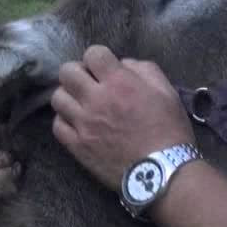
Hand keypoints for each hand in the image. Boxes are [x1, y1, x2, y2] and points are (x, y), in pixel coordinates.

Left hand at [51, 45, 195, 190]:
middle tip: (90, 83)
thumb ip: (144, 70)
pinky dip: (65, 121)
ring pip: (57, 98)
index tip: (105, 67)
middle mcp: (95, 99)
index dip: (98, 57)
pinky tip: (78, 124)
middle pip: (67, 72)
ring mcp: (83, 123)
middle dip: (78, 72)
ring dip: (69, 96)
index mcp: (119, 82)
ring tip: (82, 104)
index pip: (92, 53)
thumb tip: (123, 64)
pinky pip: (57, 125)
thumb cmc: (169, 130)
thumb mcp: (167, 92)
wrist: (162, 172)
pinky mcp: (77, 146)